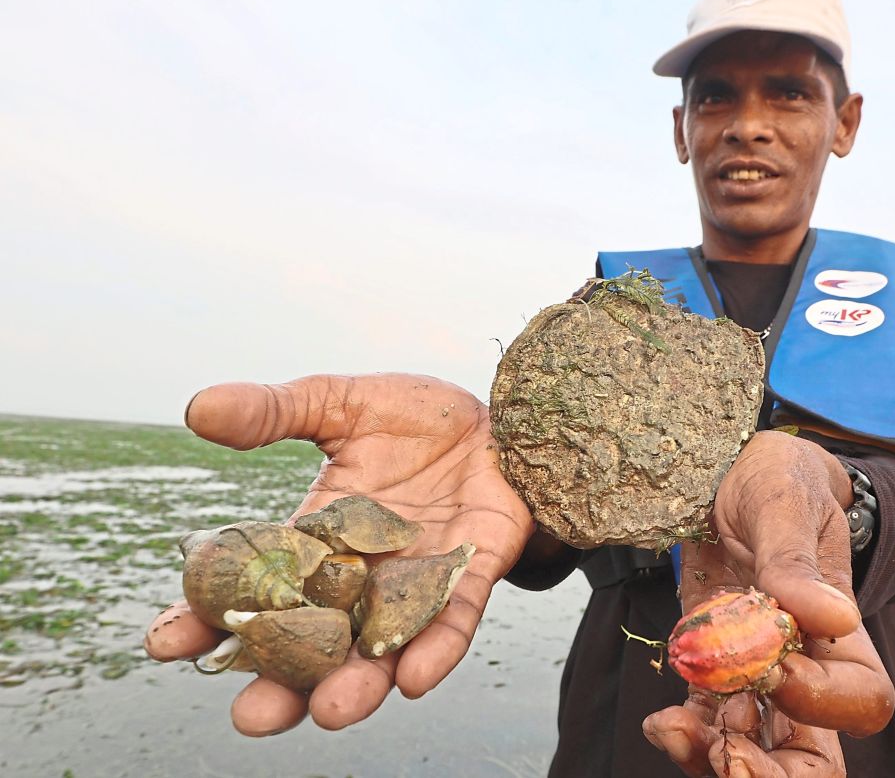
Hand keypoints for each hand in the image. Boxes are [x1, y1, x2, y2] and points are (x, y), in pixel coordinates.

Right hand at [144, 374, 533, 734]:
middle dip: (282, 684)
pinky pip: (452, 623)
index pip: (255, 587)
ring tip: (328, 713)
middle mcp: (361, 576)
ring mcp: (415, 583)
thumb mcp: (339, 404)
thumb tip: (198, 408)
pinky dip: (435, 651)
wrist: (501, 415)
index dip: (210, 617)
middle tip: (250, 717)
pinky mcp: (470, 576)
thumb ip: (275, 412)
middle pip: (313, 645)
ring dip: (357, 686)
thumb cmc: (418, 416)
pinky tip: (414, 680)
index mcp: (317, 540)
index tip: (165, 642)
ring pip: (381, 650)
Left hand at [643, 430, 894, 774]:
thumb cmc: (774, 476)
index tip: (771, 663)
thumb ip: (797, 559)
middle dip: (771, 772)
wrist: (727, 468)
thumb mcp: (784, 499)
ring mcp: (755, 673)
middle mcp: (805, 664)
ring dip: (718, 759)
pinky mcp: (712, 668)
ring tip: (674, 730)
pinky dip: (688, 737)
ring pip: (756, 751)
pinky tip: (662, 721)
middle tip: (724, 752)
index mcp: (841, 629)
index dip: (822, 700)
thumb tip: (835, 616)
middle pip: (813, 754)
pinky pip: (707, 725)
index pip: (863, 698)